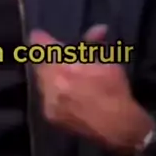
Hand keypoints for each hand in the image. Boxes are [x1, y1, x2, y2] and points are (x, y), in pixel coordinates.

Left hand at [29, 26, 154, 154]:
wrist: (118, 127)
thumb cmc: (115, 91)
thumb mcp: (108, 63)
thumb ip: (95, 45)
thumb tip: (98, 28)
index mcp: (66, 68)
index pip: (43, 47)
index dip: (40, 39)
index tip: (38, 35)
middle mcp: (53, 84)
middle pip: (39, 63)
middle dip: (45, 58)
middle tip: (52, 55)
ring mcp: (49, 100)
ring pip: (41, 80)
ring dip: (48, 74)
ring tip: (60, 74)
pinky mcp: (49, 114)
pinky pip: (45, 95)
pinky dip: (51, 90)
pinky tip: (62, 90)